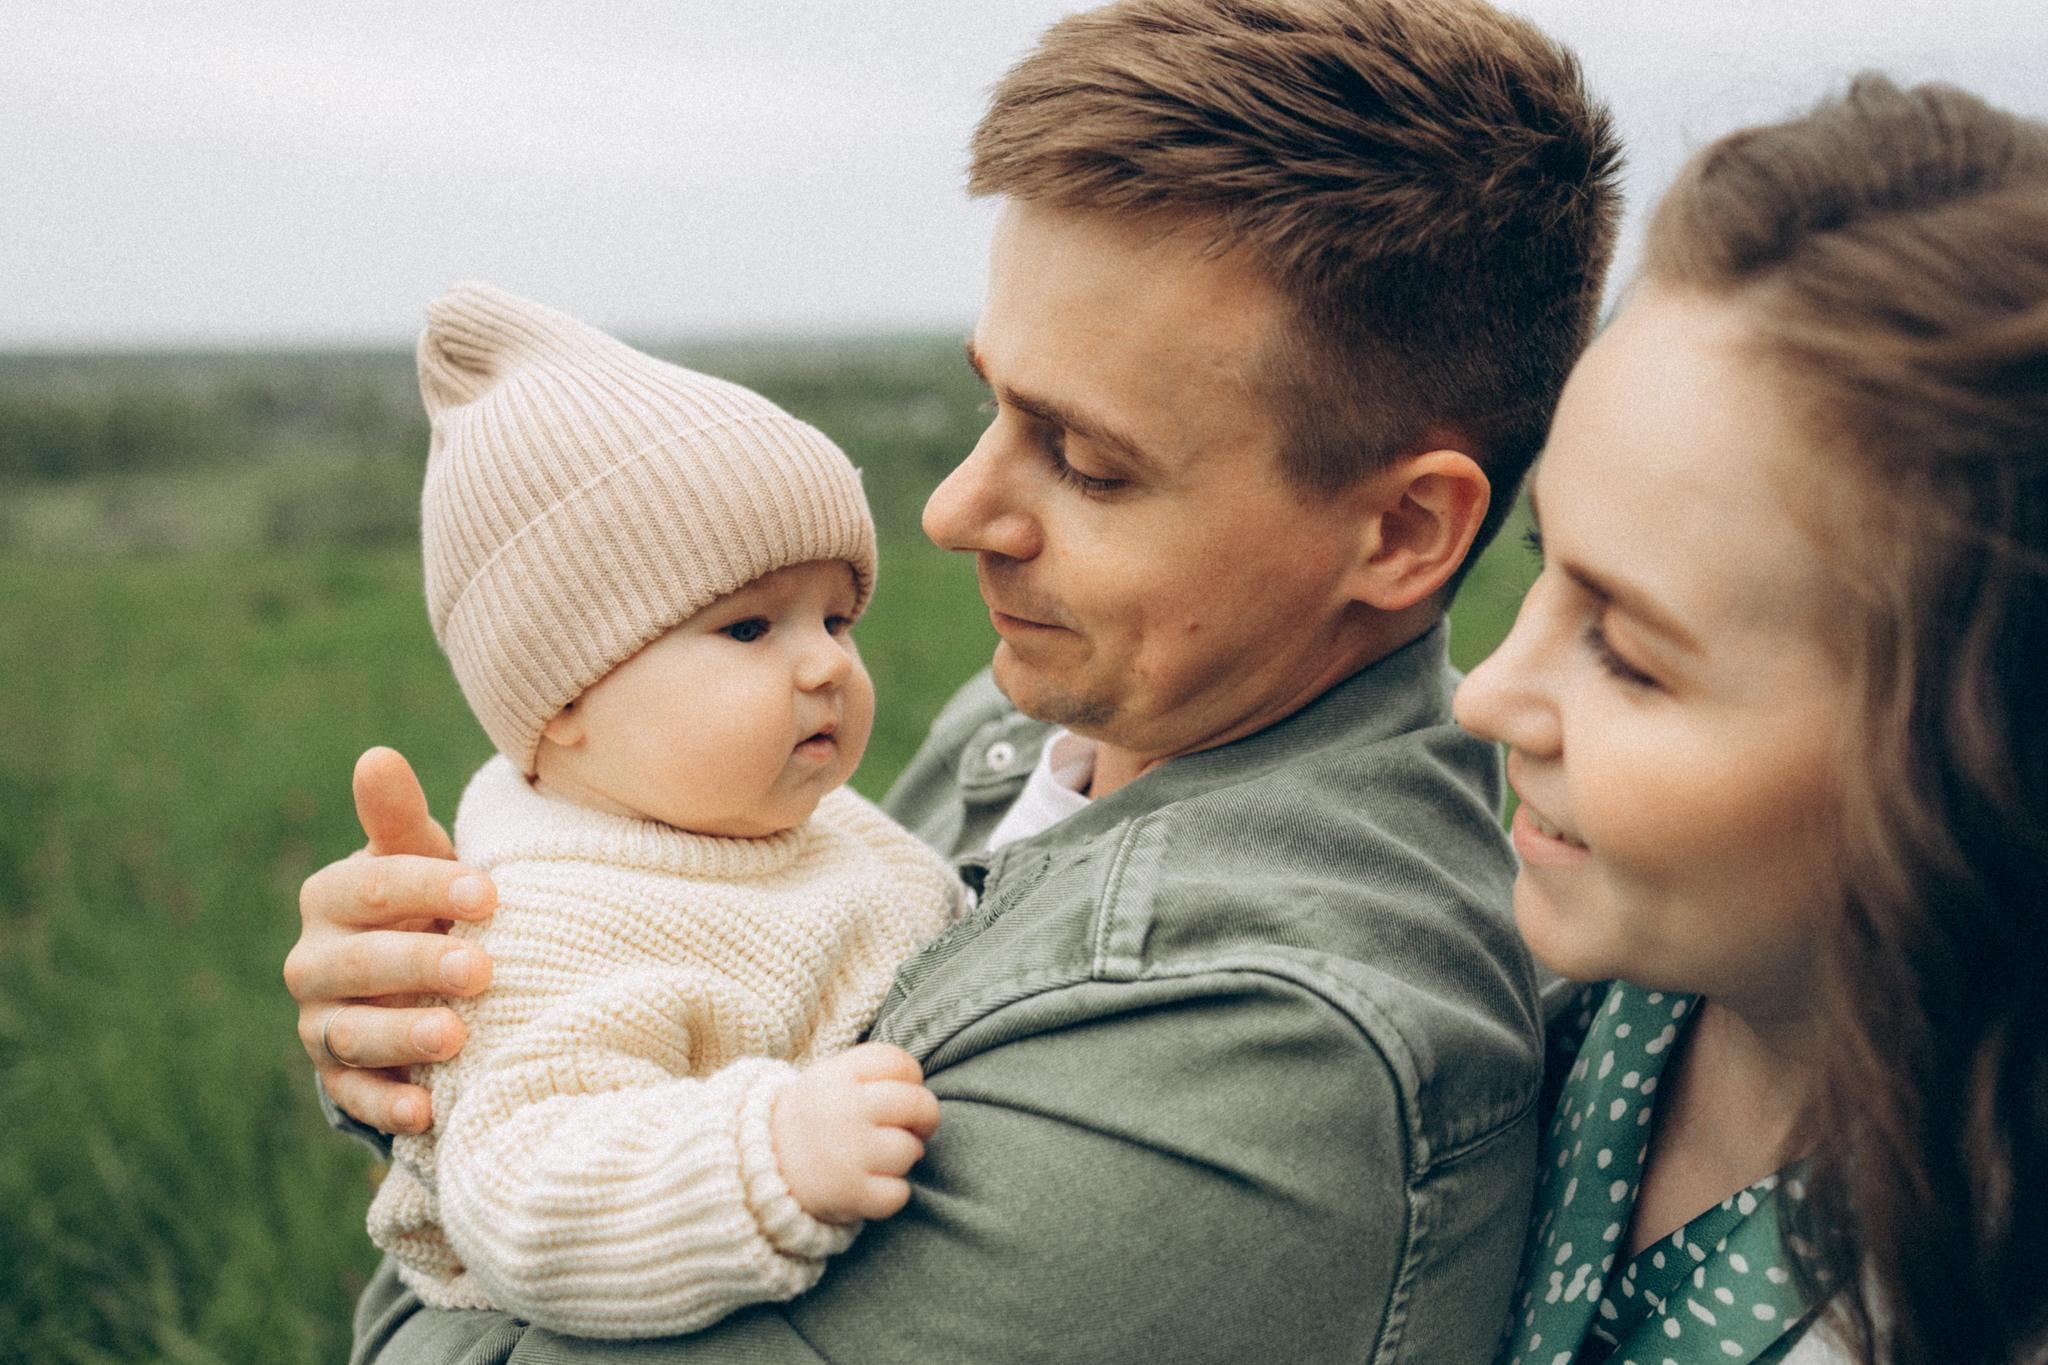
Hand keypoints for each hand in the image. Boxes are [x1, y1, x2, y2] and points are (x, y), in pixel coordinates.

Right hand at [284, 747, 497, 1134]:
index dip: (428, 888)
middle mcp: (312, 961)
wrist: (413, 977)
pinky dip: (387, 1107)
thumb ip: (398, 818)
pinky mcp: (338, 1077)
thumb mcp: (419, 858)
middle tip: (481, 970)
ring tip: (455, 1038)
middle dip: (419, 965)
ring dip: (402, 1038)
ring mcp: (321, 1023)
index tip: (489, 893)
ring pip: (353, 1033)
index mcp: (332, 897)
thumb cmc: (425, 901)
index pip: (372, 888)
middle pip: (361, 963)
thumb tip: (378, 756)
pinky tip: (428, 1112)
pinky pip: (355, 1096)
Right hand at [772, 1042, 940, 1223]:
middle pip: (917, 1104)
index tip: (901, 1090)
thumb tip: (920, 1087)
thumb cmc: (812, 1120)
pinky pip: (900, 1193)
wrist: (758, 1167)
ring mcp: (847, 1153)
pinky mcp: (850, 1193)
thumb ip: (870, 1073)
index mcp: (838, 1076)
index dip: (911, 1077)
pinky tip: (872, 1184)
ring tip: (880, 1157)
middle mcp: (844, 1110)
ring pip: (911, 1150)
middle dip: (924, 1118)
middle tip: (912, 1127)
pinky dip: (892, 1193)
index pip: (899, 1063)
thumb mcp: (828, 1079)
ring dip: (905, 1157)